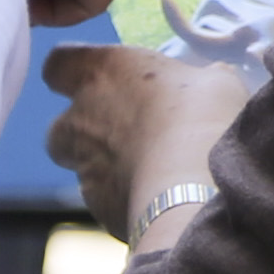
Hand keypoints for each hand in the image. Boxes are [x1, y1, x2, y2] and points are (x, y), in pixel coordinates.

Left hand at [44, 46, 250, 241]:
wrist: (195, 187)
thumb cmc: (203, 118)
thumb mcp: (214, 81)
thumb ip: (197, 79)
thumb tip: (210, 82)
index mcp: (101, 73)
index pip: (58, 64)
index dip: (72, 71)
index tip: (96, 77)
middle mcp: (81, 119)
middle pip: (60, 126)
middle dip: (84, 133)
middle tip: (126, 133)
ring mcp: (85, 168)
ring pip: (81, 168)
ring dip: (105, 168)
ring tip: (149, 170)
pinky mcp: (100, 209)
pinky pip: (106, 201)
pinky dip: (124, 199)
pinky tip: (159, 199)